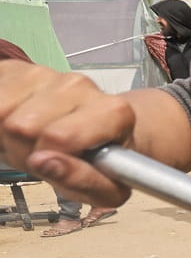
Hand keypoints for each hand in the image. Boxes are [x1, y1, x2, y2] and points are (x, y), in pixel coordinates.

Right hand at [0, 62, 138, 206]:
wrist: (98, 134)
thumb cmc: (102, 161)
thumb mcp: (105, 188)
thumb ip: (81, 180)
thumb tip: (44, 162)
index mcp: (112, 112)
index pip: (57, 137)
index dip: (44, 161)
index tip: (53, 165)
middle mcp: (80, 85)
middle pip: (21, 126)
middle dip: (21, 151)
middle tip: (38, 155)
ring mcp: (47, 73)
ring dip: (4, 135)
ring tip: (28, 142)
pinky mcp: (18, 69)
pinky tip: (14, 127)